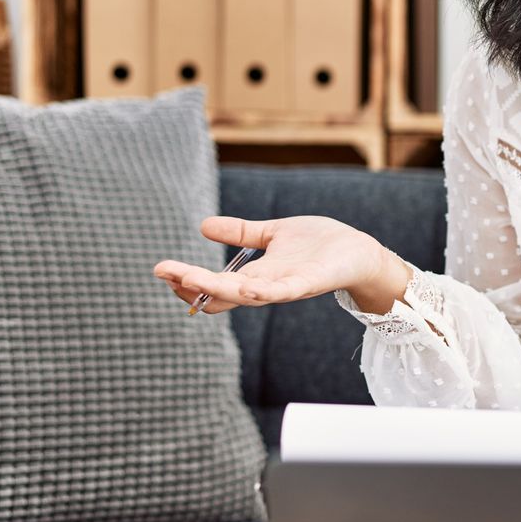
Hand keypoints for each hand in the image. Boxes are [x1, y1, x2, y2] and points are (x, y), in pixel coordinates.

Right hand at [153, 215, 407, 314]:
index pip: (213, 285)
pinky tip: (245, 286)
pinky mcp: (308, 284)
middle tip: (163, 272)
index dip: (188, 281)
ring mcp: (286, 288)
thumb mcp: (272, 234)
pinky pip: (281, 292)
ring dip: (214, 288)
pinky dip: (263, 292)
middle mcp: (266, 287)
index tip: (161, 269)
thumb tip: (203, 226)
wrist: (359, 250)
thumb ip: (240, 233)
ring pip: (244, 295)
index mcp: (255, 275)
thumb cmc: (320, 245)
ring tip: (186, 277)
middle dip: (190, 284)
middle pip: (221, 293)